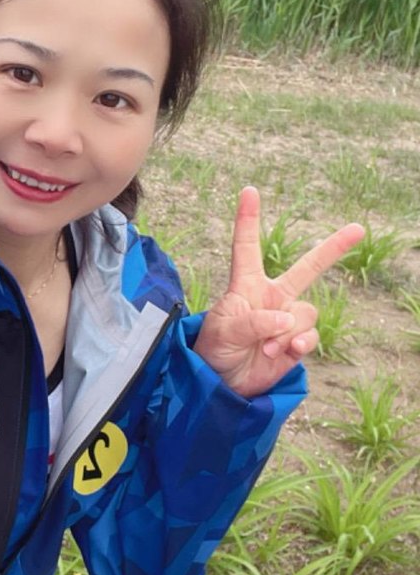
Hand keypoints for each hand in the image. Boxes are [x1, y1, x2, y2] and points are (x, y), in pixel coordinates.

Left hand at [193, 187, 364, 397]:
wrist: (223, 384)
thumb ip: (255, 322)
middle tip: (358, 228)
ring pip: (305, 313)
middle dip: (333, 248)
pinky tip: (285, 353)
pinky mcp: (296, 341)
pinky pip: (309, 336)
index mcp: (245, 285)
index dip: (248, 219)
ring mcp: (286, 319)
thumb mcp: (225, 332)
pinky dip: (299, 344)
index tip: (249, 190)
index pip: (246, 247)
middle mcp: (271, 297)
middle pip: (307, 268)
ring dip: (288, 332)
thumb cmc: (215, 350)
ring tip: (266, 348)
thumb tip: (286, 320)